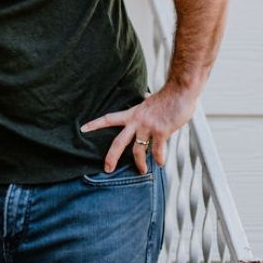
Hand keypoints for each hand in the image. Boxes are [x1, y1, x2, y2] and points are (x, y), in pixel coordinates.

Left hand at [80, 83, 197, 173]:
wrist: (179, 91)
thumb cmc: (168, 96)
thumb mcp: (150, 100)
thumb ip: (145, 102)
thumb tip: (145, 95)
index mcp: (132, 114)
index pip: (108, 119)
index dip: (95, 124)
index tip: (82, 129)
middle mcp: (136, 121)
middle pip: (118, 141)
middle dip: (111, 157)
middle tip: (107, 169)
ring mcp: (148, 127)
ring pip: (138, 150)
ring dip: (140, 163)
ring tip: (142, 171)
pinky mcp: (161, 131)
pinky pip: (157, 150)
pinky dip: (159, 158)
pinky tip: (160, 163)